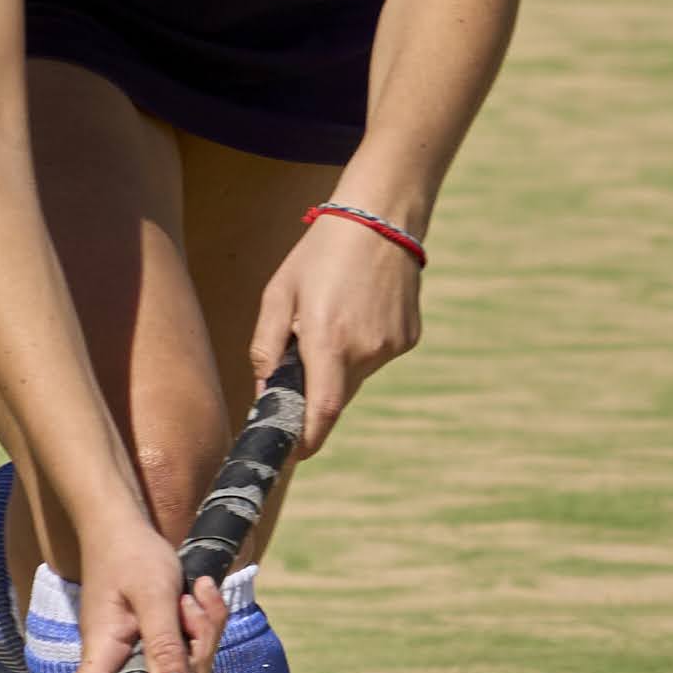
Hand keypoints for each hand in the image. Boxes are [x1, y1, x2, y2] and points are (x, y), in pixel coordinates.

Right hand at [54, 514, 228, 672]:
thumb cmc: (132, 557)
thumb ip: (165, 647)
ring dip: (203, 637)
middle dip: (194, 668)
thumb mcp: (154, 596)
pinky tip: (200, 596)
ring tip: (195, 596)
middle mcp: (119, 666)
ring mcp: (140, 661)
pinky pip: (193, 659)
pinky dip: (205, 629)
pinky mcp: (158, 652)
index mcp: (104, 654)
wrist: (126, 527)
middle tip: (193, 615)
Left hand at [248, 209, 422, 457]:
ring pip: (356, 376)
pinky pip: (376, 356)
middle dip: (316, 389)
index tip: (295, 453)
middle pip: (335, 395)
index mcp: (327, 340)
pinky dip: (362, 346)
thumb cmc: (320, 255)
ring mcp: (391, 346)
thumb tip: (263, 391)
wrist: (380, 219)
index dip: (308, 440)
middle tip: (305, 353)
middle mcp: (364, 350)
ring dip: (339, 363)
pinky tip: (359, 309)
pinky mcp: (408, 338)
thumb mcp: (279, 294)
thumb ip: (266, 347)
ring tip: (334, 315)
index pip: (321, 411)